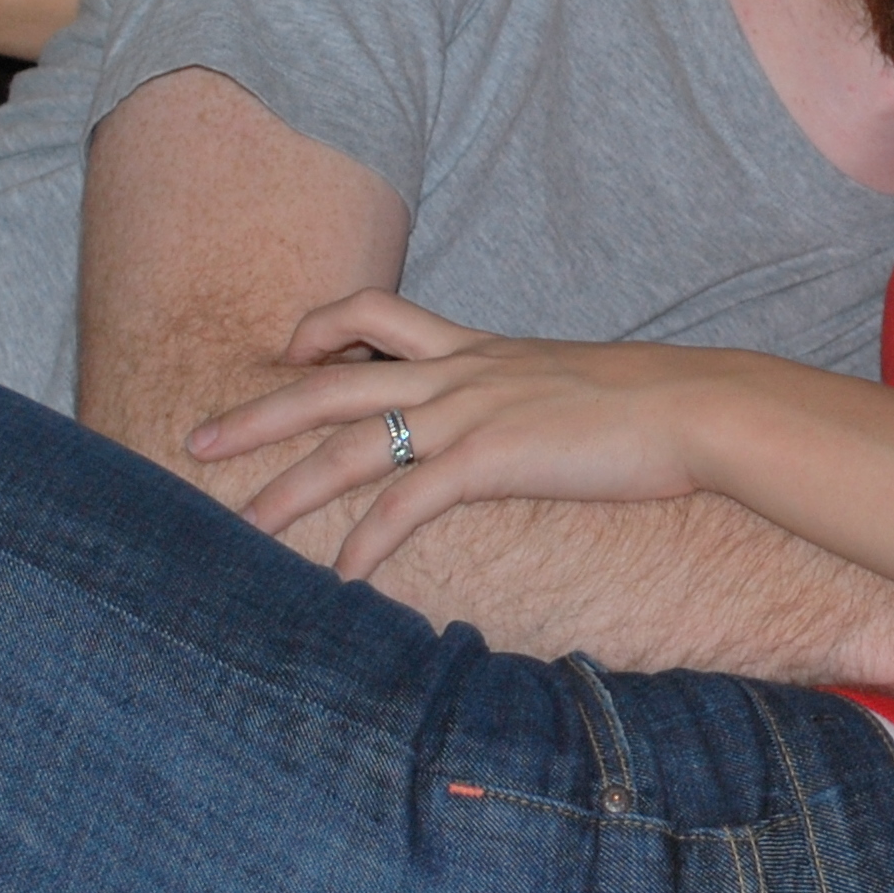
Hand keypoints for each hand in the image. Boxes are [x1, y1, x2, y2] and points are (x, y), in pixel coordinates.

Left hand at [189, 289, 732, 576]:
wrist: (696, 405)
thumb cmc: (650, 404)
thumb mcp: (573, 386)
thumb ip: (530, 401)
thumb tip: (525, 427)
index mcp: (477, 349)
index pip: (375, 315)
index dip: (319, 329)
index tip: (285, 355)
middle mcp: (459, 372)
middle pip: (329, 380)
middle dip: (258, 413)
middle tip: (197, 439)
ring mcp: (470, 412)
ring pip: (349, 443)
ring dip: (288, 487)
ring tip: (242, 526)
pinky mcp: (490, 458)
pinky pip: (407, 502)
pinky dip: (367, 543)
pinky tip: (344, 577)